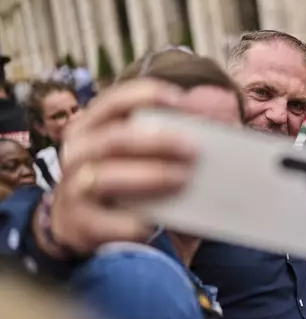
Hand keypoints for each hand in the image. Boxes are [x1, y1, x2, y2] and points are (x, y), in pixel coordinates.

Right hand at [45, 79, 197, 254]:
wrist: (81, 224)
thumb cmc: (121, 179)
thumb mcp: (136, 152)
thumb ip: (165, 136)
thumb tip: (218, 121)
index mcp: (91, 127)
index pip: (113, 101)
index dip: (146, 95)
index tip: (180, 100)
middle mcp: (77, 153)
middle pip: (115, 139)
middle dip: (158, 141)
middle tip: (195, 149)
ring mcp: (74, 188)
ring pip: (108, 176)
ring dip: (150, 175)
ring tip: (184, 179)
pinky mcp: (80, 224)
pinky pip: (104, 222)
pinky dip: (129, 222)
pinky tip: (153, 224)